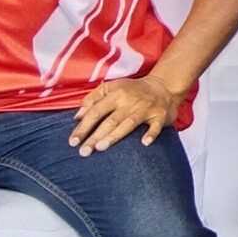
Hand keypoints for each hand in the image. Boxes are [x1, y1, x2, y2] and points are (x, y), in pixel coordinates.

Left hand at [69, 77, 183, 154]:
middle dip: (95, 136)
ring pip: (128, 123)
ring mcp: (146, 108)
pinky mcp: (160, 115)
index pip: (96, 112)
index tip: (73, 142)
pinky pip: (155, 125)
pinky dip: (151, 133)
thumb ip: (92, 99)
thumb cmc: (133, 90)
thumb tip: (77, 116)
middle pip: (110, 120)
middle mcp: (130, 101)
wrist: (164, 85)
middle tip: (84, 151)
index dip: (83, 127)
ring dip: (115, 135)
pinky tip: (144, 143)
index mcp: (116, 94)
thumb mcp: (111, 87)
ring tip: (101, 147)